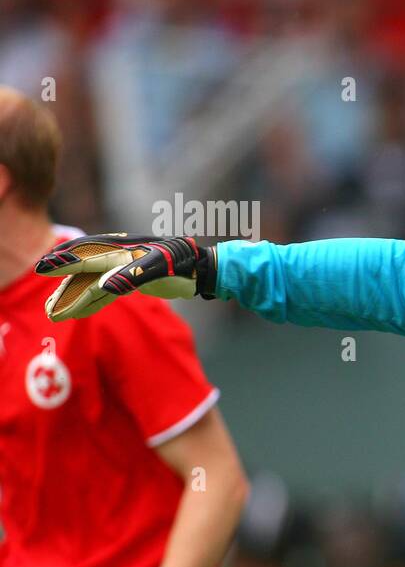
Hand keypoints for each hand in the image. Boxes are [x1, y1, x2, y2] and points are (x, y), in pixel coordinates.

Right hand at [35, 233, 216, 321]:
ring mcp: (121, 270)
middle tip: (49, 310)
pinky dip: (90, 302)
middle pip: (83, 275)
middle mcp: (115, 258)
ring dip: (73, 300)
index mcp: (119, 251)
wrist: (200, 267)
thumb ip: (132, 275)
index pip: (86, 258)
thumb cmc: (180, 263)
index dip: (64, 263)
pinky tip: (77, 312)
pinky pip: (104, 292)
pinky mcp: (129, 281)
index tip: (42, 268)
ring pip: (90, 285)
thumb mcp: (159, 268)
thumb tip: (104, 286)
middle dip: (64, 291)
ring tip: (55, 315)